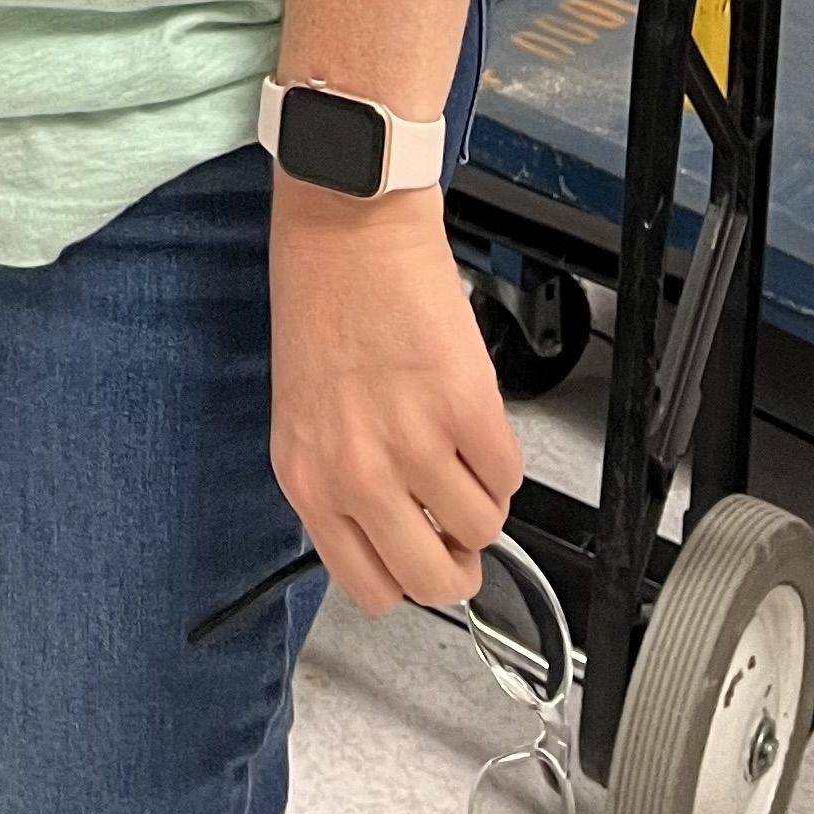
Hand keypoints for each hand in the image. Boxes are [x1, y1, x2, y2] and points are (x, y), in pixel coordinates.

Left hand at [266, 186, 522, 614]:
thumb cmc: (319, 301)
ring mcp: (414, 444)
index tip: (419, 555)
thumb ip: (339, 481)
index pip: (369, 588)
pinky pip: (508, 476)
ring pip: (482, 529)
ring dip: (482, 499)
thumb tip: (393, 530)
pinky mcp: (465, 408)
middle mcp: (357, 473)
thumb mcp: (304, 411)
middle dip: (457, 561)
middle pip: (433, 580)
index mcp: (307, 479)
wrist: (345, 226)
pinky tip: (473, 421)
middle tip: (459, 528)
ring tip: (459, 452)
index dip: (405, 577)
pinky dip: (502, 460)